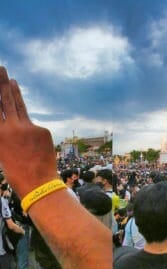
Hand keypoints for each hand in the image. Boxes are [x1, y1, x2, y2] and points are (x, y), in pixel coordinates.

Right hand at [0, 67, 58, 197]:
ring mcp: (28, 127)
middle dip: (2, 83)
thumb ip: (3, 132)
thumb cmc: (16, 171)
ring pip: (21, 107)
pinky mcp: (43, 130)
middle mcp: (11, 127)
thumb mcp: (1, 151)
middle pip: (5, 100)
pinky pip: (35, 127)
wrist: (38, 183)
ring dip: (16, 93)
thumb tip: (8, 117)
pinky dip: (33, 133)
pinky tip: (34, 146)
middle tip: (1, 68)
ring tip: (12, 80)